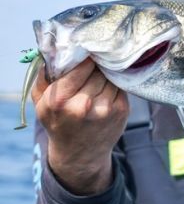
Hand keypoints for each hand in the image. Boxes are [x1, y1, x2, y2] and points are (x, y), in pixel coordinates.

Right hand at [31, 58, 128, 194]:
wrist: (79, 154)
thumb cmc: (58, 122)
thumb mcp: (42, 102)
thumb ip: (45, 76)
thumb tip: (57, 50)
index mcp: (60, 101)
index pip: (80, 66)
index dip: (85, 57)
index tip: (86, 52)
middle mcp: (83, 105)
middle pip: (98, 70)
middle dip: (96, 65)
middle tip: (94, 63)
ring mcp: (105, 109)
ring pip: (111, 76)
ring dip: (107, 74)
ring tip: (99, 77)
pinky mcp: (122, 110)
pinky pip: (120, 85)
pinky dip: (115, 83)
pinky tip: (107, 88)